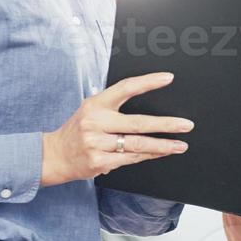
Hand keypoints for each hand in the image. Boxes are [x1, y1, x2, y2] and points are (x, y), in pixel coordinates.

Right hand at [41, 72, 192, 185]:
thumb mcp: (91, 110)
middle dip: (166, 125)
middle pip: (138, 123)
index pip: (125, 88)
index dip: (148, 81)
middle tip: (186, 125)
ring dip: (163, 146)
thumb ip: (114, 107)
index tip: (168, 78)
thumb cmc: (79, 131)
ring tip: (180, 144)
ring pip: (138, 144)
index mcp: (95, 103)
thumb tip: (148, 108)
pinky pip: (131, 159)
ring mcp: (96, 143)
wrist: (54, 156)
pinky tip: (161, 153)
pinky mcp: (99, 162)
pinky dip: (149, 156)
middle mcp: (95, 122)